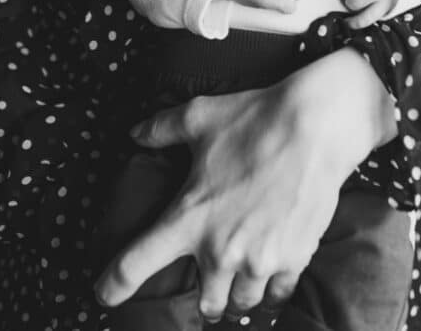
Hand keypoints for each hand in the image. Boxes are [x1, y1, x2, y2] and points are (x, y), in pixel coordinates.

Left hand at [94, 48, 396, 319]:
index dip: (114, 283)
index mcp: (188, 218)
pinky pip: (277, 293)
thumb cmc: (255, 119)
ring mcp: (259, 260)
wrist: (316, 126)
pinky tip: (271, 271)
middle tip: (209, 280)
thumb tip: (135, 133)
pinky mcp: (294, 259)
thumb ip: (161, 128)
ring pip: (241, 303)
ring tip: (241, 276)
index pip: (137, 263)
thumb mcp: (199, 116)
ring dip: (238, 293)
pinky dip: (272, 288)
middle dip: (205, 296)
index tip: (104, 294)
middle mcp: (220, 250)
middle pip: (204, 304)